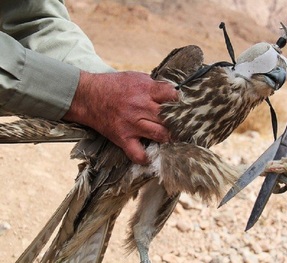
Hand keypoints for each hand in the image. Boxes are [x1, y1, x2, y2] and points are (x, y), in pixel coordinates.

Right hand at [63, 71, 177, 163]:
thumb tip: (173, 95)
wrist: (87, 96)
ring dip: (168, 137)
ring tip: (170, 137)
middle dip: (178, 121)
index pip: (172, 95)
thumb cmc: (114, 86)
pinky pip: (138, 154)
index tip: (180, 106)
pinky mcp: (123, 138)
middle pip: (170, 117)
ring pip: (161, 135)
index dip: (179, 101)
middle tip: (181, 125)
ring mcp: (132, 124)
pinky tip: (150, 154)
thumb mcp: (136, 78)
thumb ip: (155, 86)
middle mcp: (140, 107)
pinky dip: (146, 158)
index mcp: (145, 90)